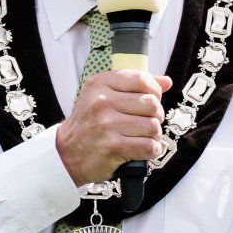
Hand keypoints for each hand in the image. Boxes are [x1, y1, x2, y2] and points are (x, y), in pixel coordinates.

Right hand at [54, 71, 172, 185]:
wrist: (66, 153)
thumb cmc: (90, 124)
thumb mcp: (103, 96)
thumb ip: (135, 86)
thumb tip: (167, 81)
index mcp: (100, 84)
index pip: (142, 79)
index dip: (154, 91)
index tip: (150, 101)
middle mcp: (102, 102)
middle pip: (152, 104)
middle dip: (156, 115)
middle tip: (146, 122)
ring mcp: (107, 125)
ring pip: (153, 126)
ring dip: (154, 135)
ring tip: (143, 137)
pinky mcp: (113, 147)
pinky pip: (149, 146)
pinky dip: (152, 150)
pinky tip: (143, 149)